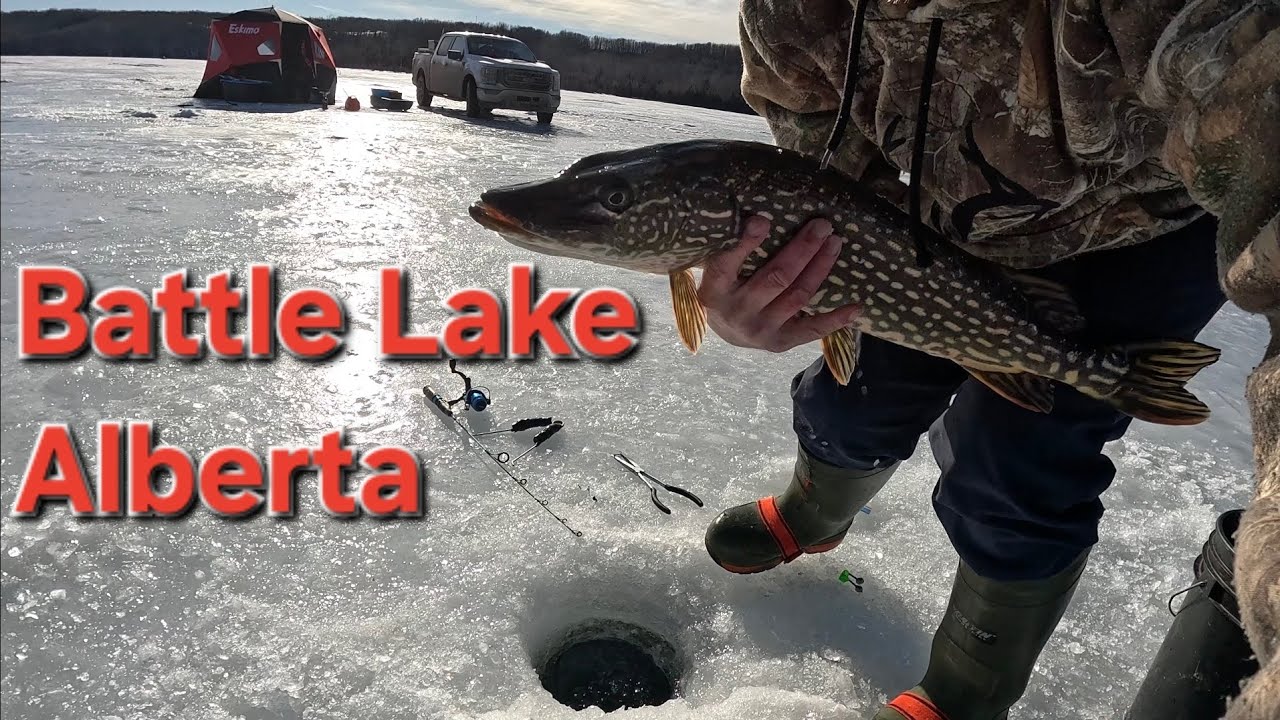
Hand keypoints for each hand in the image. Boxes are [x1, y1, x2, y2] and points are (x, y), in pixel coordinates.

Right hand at [696, 215, 860, 352]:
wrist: (725, 332)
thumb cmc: (727, 288)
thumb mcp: (720, 268)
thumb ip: (735, 247)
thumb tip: (763, 219)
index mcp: (715, 289)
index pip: (727, 263)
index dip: (746, 243)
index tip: (764, 221)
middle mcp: (737, 311)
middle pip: (776, 278)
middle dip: (803, 249)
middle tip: (822, 226)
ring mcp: (760, 330)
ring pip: (798, 295)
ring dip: (820, 268)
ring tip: (834, 244)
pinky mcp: (779, 343)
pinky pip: (811, 330)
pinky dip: (835, 319)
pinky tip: (856, 306)